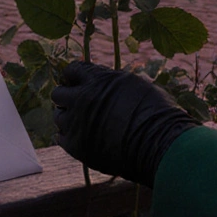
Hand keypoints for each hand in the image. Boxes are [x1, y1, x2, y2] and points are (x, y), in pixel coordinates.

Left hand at [51, 61, 197, 187]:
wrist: (159, 144)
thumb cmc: (156, 113)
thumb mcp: (135, 85)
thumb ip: (111, 82)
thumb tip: (102, 81)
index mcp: (97, 79)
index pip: (72, 70)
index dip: (74, 77)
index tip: (78, 83)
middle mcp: (82, 98)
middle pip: (58, 93)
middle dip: (67, 97)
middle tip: (77, 104)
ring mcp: (77, 122)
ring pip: (58, 116)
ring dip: (68, 118)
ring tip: (82, 123)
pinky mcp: (76, 146)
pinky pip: (61, 138)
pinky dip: (70, 137)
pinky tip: (82, 137)